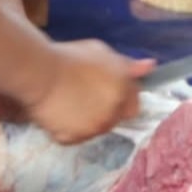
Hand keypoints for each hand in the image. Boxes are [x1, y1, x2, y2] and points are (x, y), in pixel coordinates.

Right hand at [19, 40, 154, 144]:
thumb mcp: (102, 53)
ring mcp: (94, 128)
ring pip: (95, 129)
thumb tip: (150, 67)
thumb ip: (127, 64)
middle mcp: (114, 112)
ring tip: (69, 103)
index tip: (106, 94)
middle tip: (84, 97)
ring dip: (87, 120)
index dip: (121, 100)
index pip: (133, 106)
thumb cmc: (71, 58)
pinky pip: (74, 137)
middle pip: (114, 119)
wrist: (41, 73)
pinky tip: (58, 113)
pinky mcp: (73, 138)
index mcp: (124, 90)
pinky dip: (67, 129)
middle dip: (105, 111)